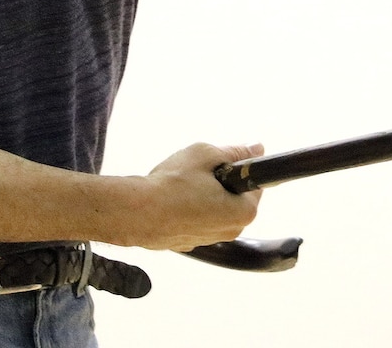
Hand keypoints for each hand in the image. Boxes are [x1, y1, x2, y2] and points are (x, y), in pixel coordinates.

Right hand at [133, 142, 264, 251]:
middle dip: (221, 181)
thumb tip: (255, 148)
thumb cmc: (172, 185)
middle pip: (235, 197)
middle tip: (201, 171)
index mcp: (243, 212)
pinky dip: (190, 208)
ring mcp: (209, 240)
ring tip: (184, 184)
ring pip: (215, 208)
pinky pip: (197, 219)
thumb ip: (235, 152)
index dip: (239, 168)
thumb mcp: (207, 155)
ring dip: (205, 194)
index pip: (255, 184)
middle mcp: (231, 231)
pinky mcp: (189, 243)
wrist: (136, 213)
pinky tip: (175, 198)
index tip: (225, 162)